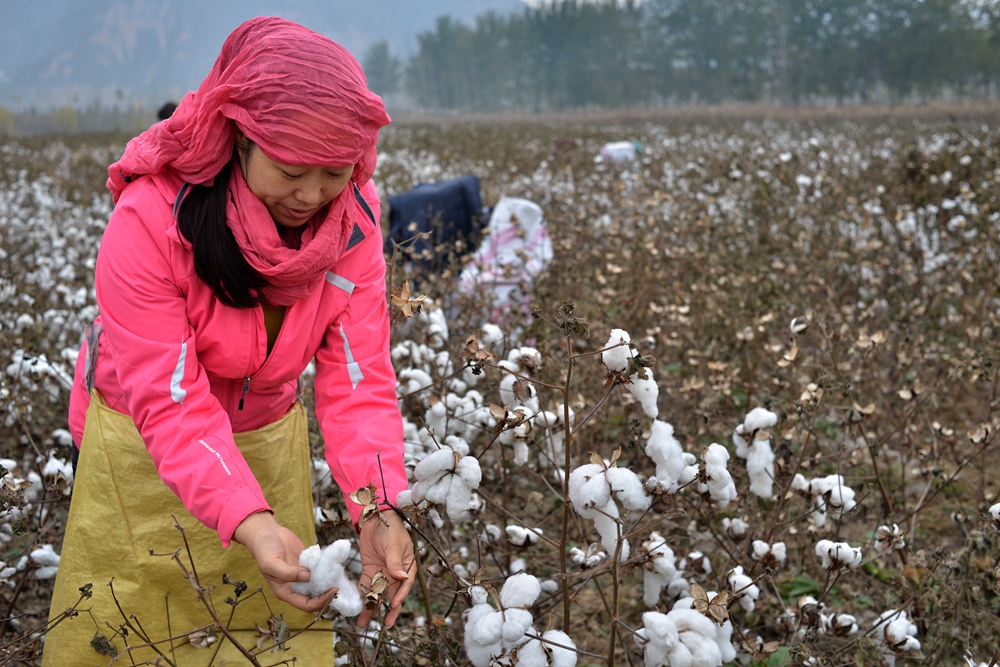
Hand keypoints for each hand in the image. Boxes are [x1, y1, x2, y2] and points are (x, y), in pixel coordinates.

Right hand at [234, 511, 331, 612]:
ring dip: (330, 583)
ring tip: (341, 577)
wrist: (268, 533)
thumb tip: (308, 577)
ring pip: (320, 585)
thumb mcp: (271, 563)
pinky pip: (321, 569)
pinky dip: (329, 569)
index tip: (332, 592)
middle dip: (328, 596)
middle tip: (340, 587)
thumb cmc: (264, 550)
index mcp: (285, 592)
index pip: (305, 604)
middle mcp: (296, 586)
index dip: (320, 602)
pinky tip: (336, 565)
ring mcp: (304, 575)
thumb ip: (288, 573)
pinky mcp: (310, 564)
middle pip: (316, 598)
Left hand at [356, 510, 414, 627]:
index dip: (400, 595)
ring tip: (363, 622)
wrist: (375, 518)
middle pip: (392, 594)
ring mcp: (382, 573)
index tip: (394, 605)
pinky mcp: (369, 571)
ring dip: (371, 607)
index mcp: (407, 567)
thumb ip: (395, 561)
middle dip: (388, 610)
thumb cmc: (391, 529)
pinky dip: (362, 596)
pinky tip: (357, 607)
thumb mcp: (394, 544)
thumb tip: (401, 577)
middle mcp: (395, 573)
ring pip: (378, 594)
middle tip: (385, 624)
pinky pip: (365, 586)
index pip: (405, 585)